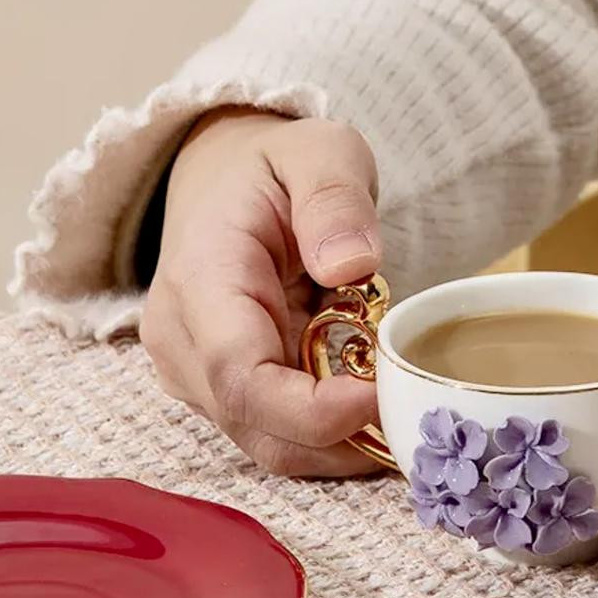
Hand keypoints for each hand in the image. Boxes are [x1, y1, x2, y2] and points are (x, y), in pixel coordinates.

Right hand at [141, 107, 381, 475]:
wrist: (224, 185)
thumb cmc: (273, 169)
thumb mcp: (319, 152)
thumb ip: (334, 199)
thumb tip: (352, 264)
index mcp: (200, 282)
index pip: (241, 376)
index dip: (312, 410)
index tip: (381, 395)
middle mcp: (181, 343)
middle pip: (259, 426)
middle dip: (343, 437)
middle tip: (416, 411)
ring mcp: (194, 377)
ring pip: (271, 445)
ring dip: (343, 443)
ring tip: (402, 407)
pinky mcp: (219, 396)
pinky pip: (278, 437)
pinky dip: (333, 436)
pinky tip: (377, 408)